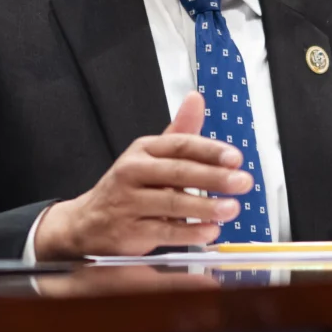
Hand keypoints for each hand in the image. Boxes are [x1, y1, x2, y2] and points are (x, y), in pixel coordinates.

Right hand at [34, 92, 251, 258]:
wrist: (89, 221)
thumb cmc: (129, 186)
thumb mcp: (152, 155)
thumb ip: (180, 131)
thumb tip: (196, 99)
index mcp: (143, 149)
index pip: (180, 144)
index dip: (209, 150)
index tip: (236, 158)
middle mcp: (133, 171)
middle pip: (178, 172)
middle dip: (214, 177)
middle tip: (243, 182)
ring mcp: (128, 201)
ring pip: (171, 202)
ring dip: (205, 206)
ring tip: (232, 208)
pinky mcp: (129, 230)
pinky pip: (163, 230)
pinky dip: (189, 232)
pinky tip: (210, 232)